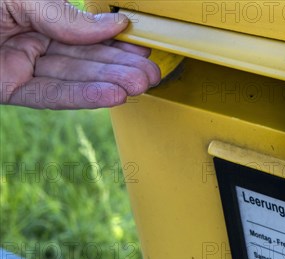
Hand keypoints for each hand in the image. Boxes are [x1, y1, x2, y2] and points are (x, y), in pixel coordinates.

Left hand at [0, 0, 159, 108]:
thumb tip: (111, 24)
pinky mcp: (7, 90)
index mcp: (34, 14)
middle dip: (121, 68)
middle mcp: (29, 40)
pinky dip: (82, 97)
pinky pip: (49, 95)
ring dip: (110, 84)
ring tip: (140, 86)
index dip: (114, 42)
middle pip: (84, 58)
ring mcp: (20, 67)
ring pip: (73, 78)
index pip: (83, 32)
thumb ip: (62, 13)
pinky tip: (112, 95)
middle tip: (150, 74)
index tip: (140, 48)